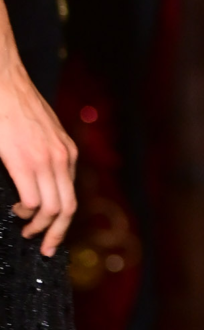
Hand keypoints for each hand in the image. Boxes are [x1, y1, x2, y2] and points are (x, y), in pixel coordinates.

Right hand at [0, 61, 76, 255]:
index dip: (62, 219)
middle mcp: (63, 158)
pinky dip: (25, 213)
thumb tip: (33, 179)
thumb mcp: (37, 132)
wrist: (2, 80)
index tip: (51, 233)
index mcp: (67, 152)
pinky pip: (33, 201)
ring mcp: (47, 160)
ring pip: (53, 209)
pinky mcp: (26, 161)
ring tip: (27, 232)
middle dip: (57, 233)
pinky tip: (16, 212)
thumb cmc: (13, 105)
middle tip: (45, 249)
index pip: (71, 194)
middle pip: (69, 208)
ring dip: (40, 228)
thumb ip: (42, 154)